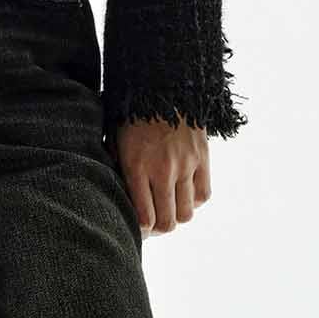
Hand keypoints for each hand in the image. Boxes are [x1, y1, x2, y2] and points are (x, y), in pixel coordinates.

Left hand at [107, 117, 209, 234]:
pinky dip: (194, 201)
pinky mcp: (203, 158)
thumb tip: (117, 199)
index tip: (138, 228)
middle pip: (168, 222)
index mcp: (137, 167)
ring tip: (169, 208)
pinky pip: (203, 194)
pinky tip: (183, 193)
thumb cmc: (132, 116)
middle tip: (154, 223)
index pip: (145, 218)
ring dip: (177, 215)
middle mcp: (163, 170)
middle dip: (159, 229)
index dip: (142, 231)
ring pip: (187, 214)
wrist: (163, 86)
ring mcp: (186, 165)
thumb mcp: (114, 142)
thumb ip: (116, 171)